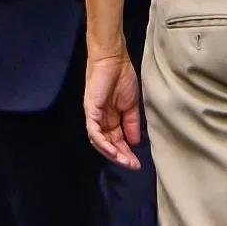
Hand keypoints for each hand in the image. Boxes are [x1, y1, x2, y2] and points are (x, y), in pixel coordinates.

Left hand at [83, 52, 143, 169]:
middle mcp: (100, 120)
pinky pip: (94, 131)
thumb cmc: (122, 77)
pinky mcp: (90, 111)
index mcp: (110, 119)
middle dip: (120, 157)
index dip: (126, 153)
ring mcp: (94, 116)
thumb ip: (131, 124)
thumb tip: (135, 142)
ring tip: (125, 161)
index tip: (136, 163)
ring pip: (100, 141)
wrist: (114, 60)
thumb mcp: (131, 105)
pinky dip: (103, 142)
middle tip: (132, 165)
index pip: (117, 141)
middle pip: (108, 144)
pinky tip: (113, 150)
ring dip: (112, 153)